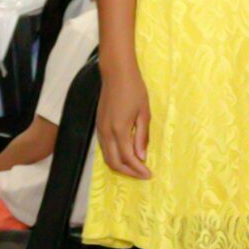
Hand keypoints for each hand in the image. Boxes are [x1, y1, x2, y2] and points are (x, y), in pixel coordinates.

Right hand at [97, 65, 152, 179]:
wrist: (116, 74)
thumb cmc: (134, 90)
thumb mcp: (144, 113)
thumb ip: (142, 136)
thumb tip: (142, 156)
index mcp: (119, 130)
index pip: (128, 158)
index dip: (138, 169)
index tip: (149, 174)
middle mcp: (106, 132)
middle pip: (114, 162)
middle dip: (129, 172)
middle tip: (143, 174)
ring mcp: (100, 130)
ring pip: (107, 157)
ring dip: (121, 165)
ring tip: (136, 167)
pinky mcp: (99, 126)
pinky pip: (104, 148)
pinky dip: (114, 156)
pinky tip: (126, 155)